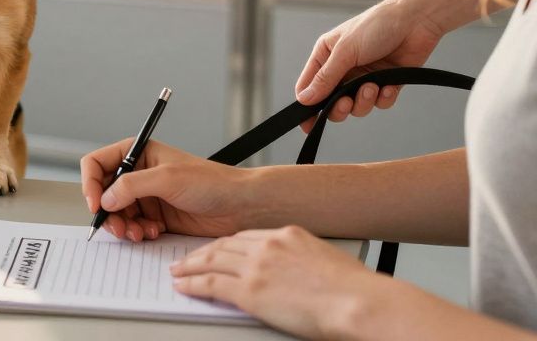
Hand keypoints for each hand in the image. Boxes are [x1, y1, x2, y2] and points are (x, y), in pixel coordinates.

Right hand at [80, 139, 255, 240]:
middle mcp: (139, 174)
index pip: (97, 163)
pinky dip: (137, 233)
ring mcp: (146, 196)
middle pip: (103, 192)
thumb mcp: (167, 179)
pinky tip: (152, 233)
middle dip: (107, 212)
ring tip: (138, 233)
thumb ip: (132, 186)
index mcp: (138, 153)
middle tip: (117, 227)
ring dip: (123, 226)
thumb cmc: (212, 182)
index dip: (90, 183)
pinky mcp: (156, 216)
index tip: (95, 204)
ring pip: (116, 213)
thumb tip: (105, 198)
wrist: (240, 206)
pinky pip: (133, 226)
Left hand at [171, 225, 386, 338]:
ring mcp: (257, 267)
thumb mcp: (326, 260)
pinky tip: (183, 286)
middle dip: (201, 252)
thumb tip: (294, 273)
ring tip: (177, 270)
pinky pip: (210, 284)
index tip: (213, 248)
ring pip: (211, 261)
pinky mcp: (250, 292)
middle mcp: (268, 245)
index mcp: (287, 235)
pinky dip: (192, 284)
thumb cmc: (353, 290)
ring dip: (189, 266)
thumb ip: (302, 260)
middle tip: (185, 257)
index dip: (224, 244)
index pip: (244, 236)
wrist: (359, 303)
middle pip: (223, 245)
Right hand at [294, 0, 444, 131]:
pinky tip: (388, 86)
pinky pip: (380, 102)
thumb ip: (325, 78)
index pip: (308, 87)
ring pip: (357, 106)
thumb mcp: (345, 52)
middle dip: (339, 108)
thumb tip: (304, 100)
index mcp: (326, 56)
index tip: (308, 124)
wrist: (417, 20)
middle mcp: (343, 68)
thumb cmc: (377, 25)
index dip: (307, 107)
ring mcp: (365, 76)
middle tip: (345, 103)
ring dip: (364, 101)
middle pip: (331, 102)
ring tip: (372, 87)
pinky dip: (384, 97)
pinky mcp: (386, 82)